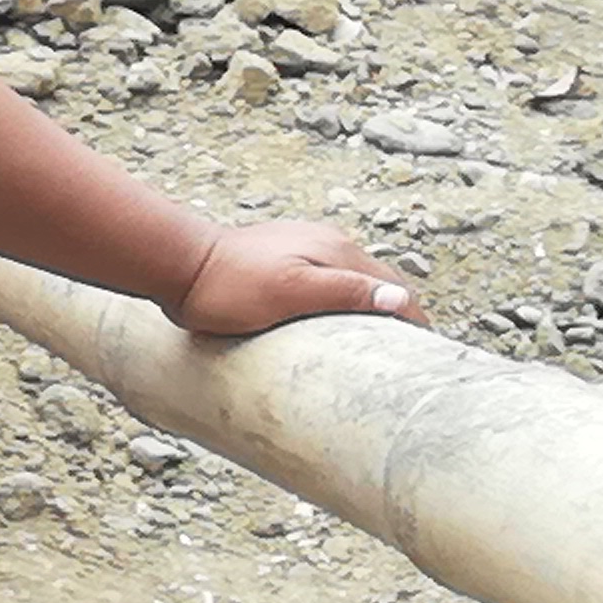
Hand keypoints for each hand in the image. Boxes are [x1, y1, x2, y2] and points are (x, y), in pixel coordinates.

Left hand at [161, 218, 423, 336]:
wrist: (176, 264)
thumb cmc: (228, 286)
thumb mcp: (291, 293)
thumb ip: (346, 292)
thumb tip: (400, 299)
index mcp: (338, 251)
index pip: (396, 288)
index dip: (414, 321)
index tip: (426, 357)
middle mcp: (328, 244)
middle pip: (379, 284)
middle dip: (397, 315)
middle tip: (406, 358)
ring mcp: (304, 249)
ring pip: (352, 283)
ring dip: (368, 309)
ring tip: (375, 346)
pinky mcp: (283, 258)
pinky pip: (325, 283)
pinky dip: (339, 304)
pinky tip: (332, 325)